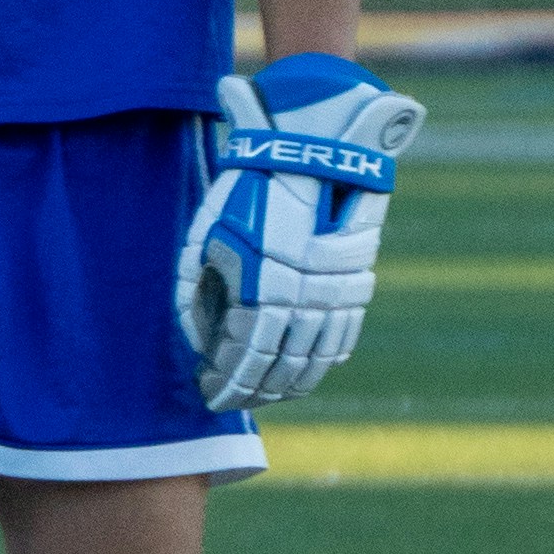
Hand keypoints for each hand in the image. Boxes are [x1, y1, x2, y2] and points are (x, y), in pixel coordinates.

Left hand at [174, 51, 424, 414]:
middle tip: (234, 402)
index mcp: (260, 286)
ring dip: (287, 387)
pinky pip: (341, 342)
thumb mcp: (209, 232)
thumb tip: (198, 339)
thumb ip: (196, 288)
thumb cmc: (248, 189)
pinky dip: (320, 366)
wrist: (313, 151)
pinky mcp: (357, 287)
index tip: (209, 393)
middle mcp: (301, 299)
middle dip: (252, 392)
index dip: (225, 382)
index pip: (243, 357)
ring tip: (266, 397)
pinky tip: (303, 376)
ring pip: (312, 361)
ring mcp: (333, 296)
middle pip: (276, 367)